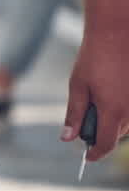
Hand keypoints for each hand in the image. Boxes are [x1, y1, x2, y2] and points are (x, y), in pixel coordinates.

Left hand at [62, 26, 128, 161]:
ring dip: (113, 118)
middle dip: (101, 130)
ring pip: (126, 123)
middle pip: (116, 134)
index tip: (86, 157)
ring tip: (100, 92)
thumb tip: (67, 139)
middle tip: (87, 112)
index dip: (95, 153)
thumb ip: (75, 114)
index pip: (105, 144)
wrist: (117, 33)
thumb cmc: (94, 58)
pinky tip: (113, 89)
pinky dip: (122, 107)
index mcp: (113, 111)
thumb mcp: (78, 86)